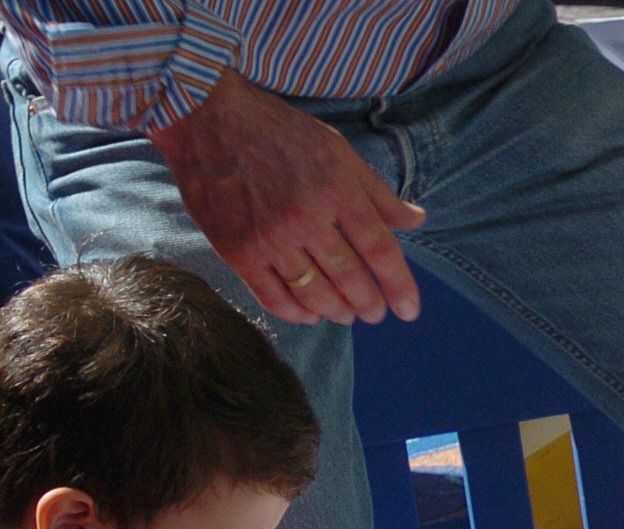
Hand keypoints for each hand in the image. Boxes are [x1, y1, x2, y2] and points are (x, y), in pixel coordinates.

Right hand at [148, 70, 425, 324]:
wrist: (205, 117)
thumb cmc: (278, 131)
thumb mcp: (338, 151)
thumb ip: (378, 192)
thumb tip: (418, 220)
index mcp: (337, 191)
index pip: (380, 250)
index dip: (399, 286)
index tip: (410, 311)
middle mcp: (307, 217)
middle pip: (350, 277)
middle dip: (369, 304)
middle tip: (376, 314)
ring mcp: (270, 236)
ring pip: (315, 292)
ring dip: (337, 311)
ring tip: (346, 315)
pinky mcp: (237, 250)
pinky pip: (273, 296)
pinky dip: (296, 313)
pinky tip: (309, 315)